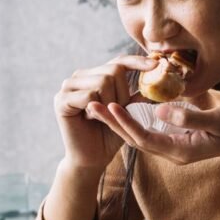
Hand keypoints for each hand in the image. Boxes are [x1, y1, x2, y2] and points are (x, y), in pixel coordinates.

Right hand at [53, 55, 156, 171]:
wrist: (92, 158)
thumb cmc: (111, 135)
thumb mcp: (129, 113)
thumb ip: (138, 96)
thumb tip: (157, 79)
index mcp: (95, 76)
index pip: (119, 61)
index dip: (138, 62)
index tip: (156, 64)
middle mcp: (80, 76)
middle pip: (114, 70)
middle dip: (124, 93)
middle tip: (116, 111)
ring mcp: (68, 86)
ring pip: (103, 81)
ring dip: (111, 103)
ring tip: (101, 116)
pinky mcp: (62, 99)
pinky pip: (89, 95)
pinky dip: (97, 109)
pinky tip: (90, 118)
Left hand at [93, 102, 219, 164]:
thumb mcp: (216, 120)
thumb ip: (188, 116)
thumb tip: (158, 110)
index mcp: (181, 150)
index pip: (145, 138)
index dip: (126, 123)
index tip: (109, 106)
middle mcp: (175, 152)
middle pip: (136, 139)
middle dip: (113, 123)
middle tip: (90, 106)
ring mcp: (177, 147)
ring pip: (141, 135)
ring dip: (120, 122)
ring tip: (100, 106)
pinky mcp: (179, 139)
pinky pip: (152, 131)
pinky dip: (136, 120)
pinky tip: (125, 107)